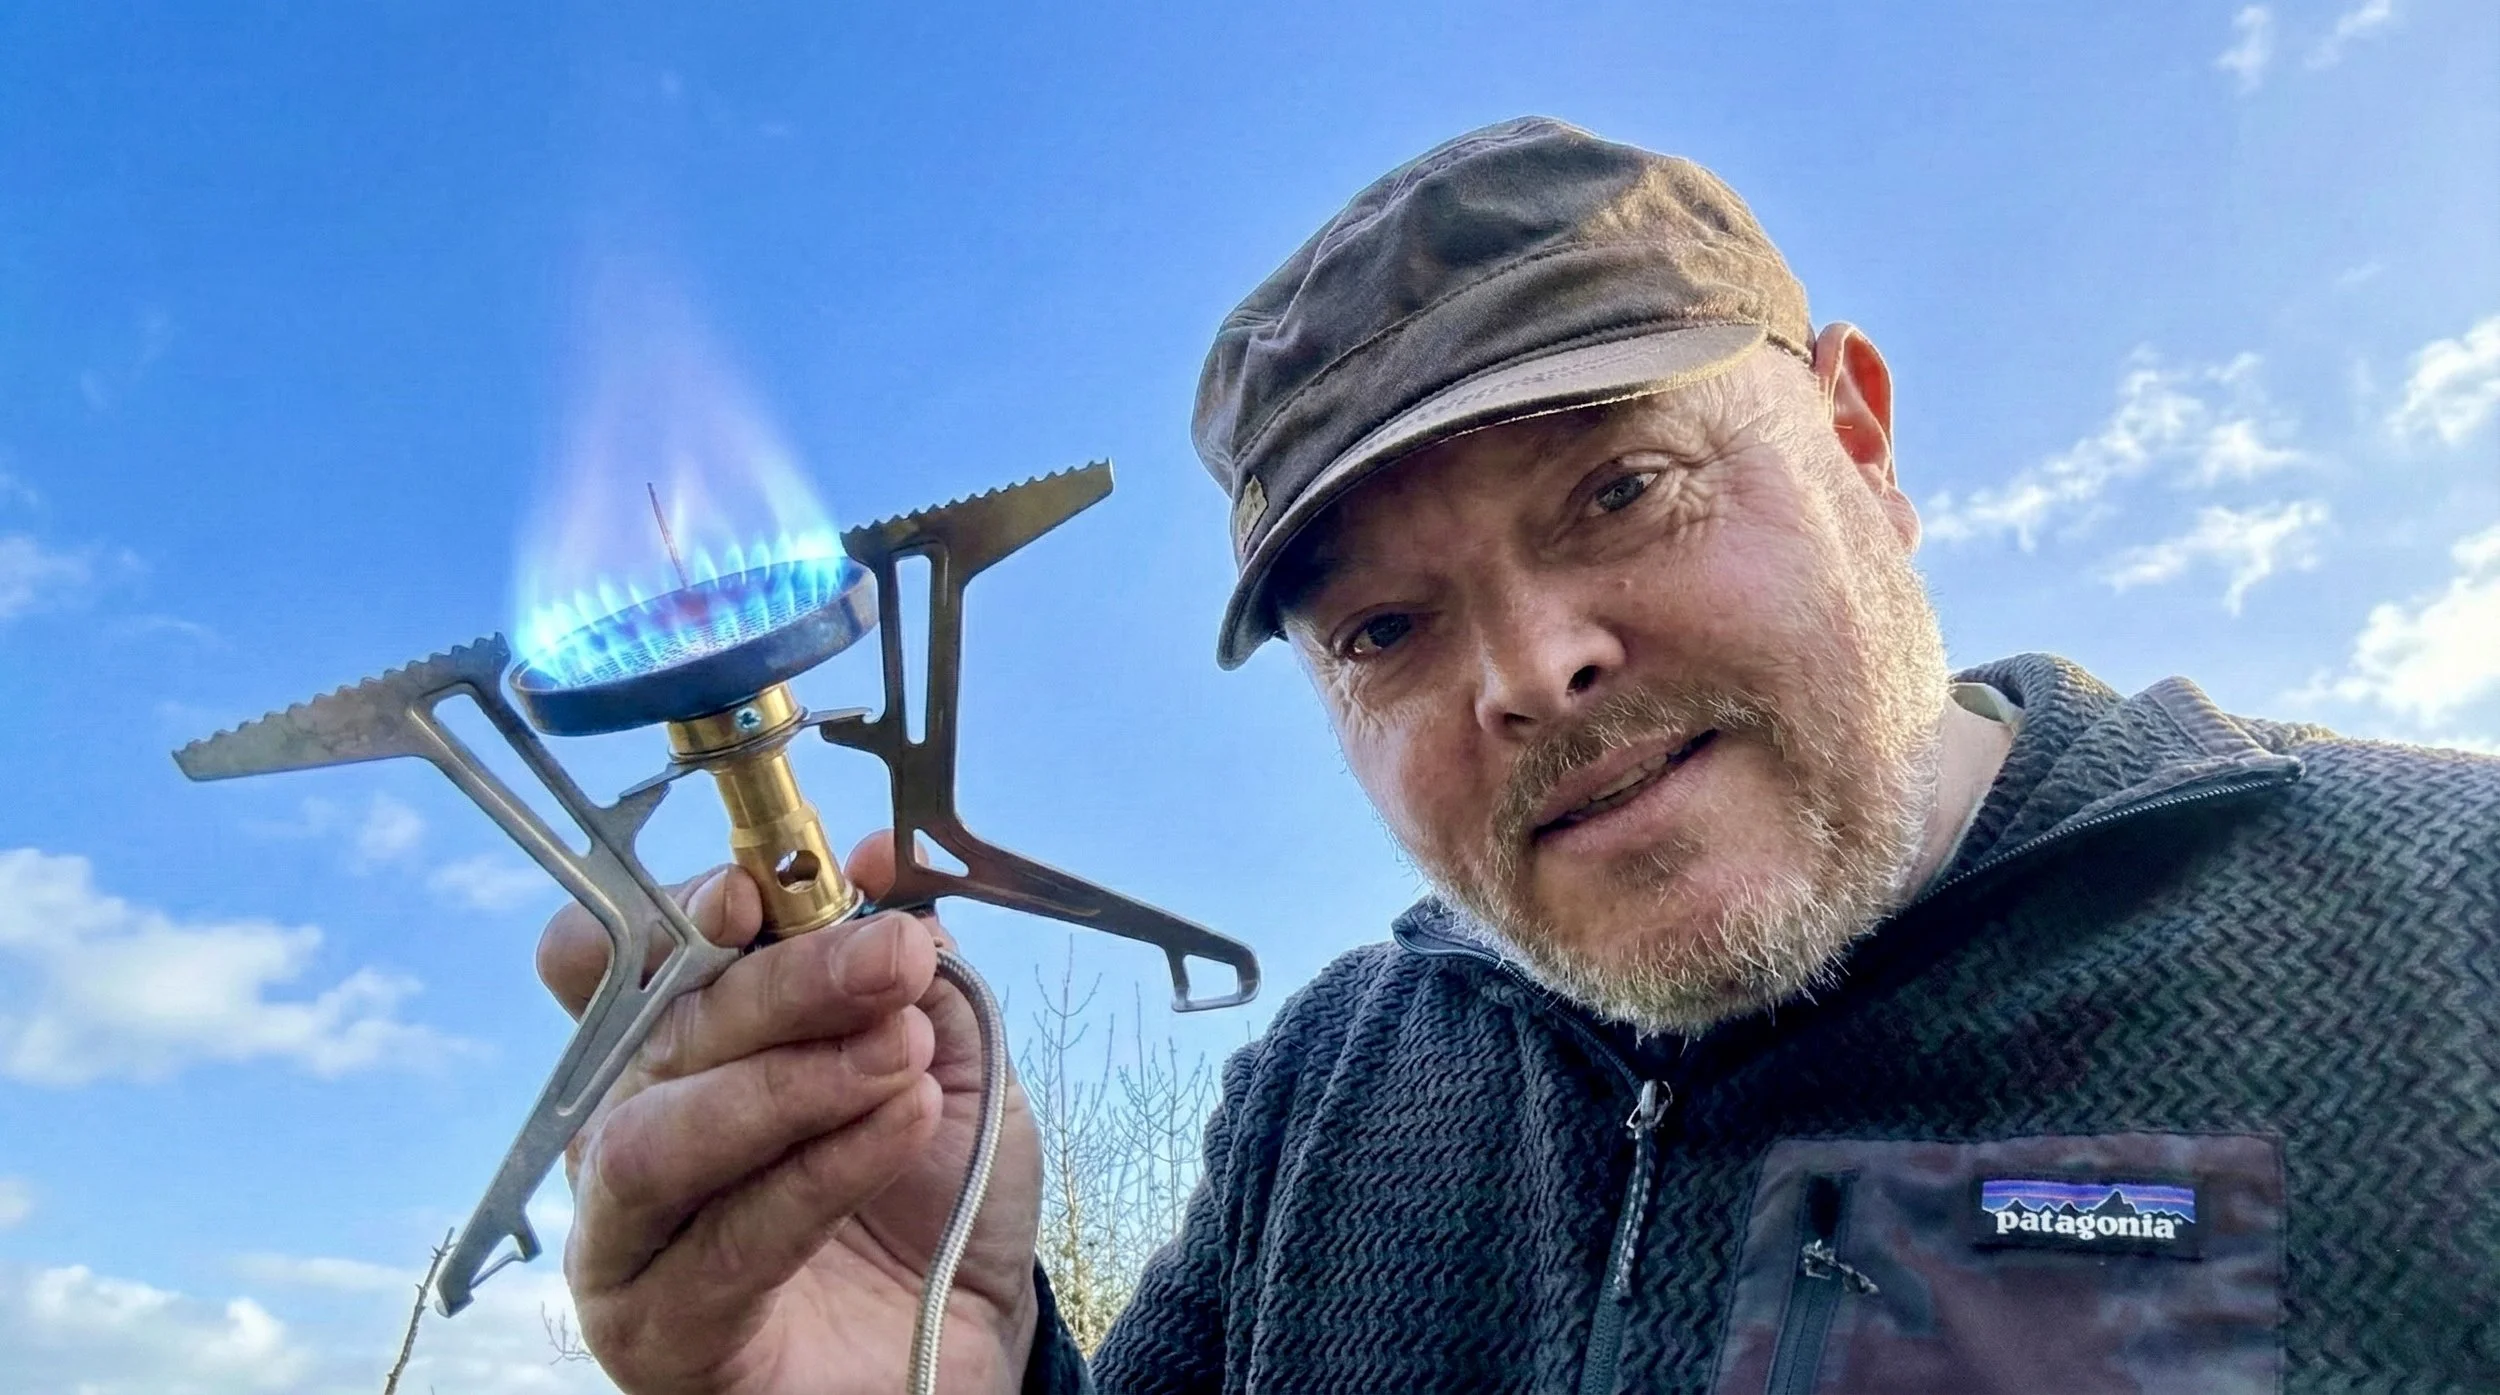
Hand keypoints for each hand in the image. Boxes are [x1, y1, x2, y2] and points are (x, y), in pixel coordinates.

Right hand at [534, 833, 1042, 1393]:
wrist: (966, 1341)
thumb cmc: (932, 1195)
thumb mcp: (940, 1052)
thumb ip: (900, 958)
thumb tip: (865, 854)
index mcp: (677, 1049)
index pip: (619, 955)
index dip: (671, 914)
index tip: (760, 888)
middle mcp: (626, 1129)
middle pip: (660, 1032)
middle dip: (784, 984)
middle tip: (893, 963)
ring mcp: (626, 1235)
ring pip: (659, 1137)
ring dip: (790, 1083)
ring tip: (898, 1057)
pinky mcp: (659, 1327)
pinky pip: (724, 1241)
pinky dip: (818, 1173)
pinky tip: (898, 1126)